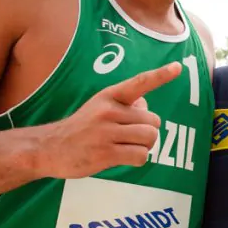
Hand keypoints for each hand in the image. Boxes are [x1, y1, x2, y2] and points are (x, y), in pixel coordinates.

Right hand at [37, 63, 180, 178]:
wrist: (50, 147)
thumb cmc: (81, 128)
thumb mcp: (100, 107)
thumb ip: (125, 105)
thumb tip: (147, 108)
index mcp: (109, 96)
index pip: (140, 83)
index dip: (161, 75)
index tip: (178, 67)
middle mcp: (109, 111)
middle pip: (154, 121)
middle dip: (147, 131)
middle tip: (128, 136)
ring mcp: (107, 132)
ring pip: (150, 138)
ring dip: (144, 146)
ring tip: (125, 147)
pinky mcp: (106, 153)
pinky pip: (141, 156)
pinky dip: (137, 159)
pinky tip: (122, 158)